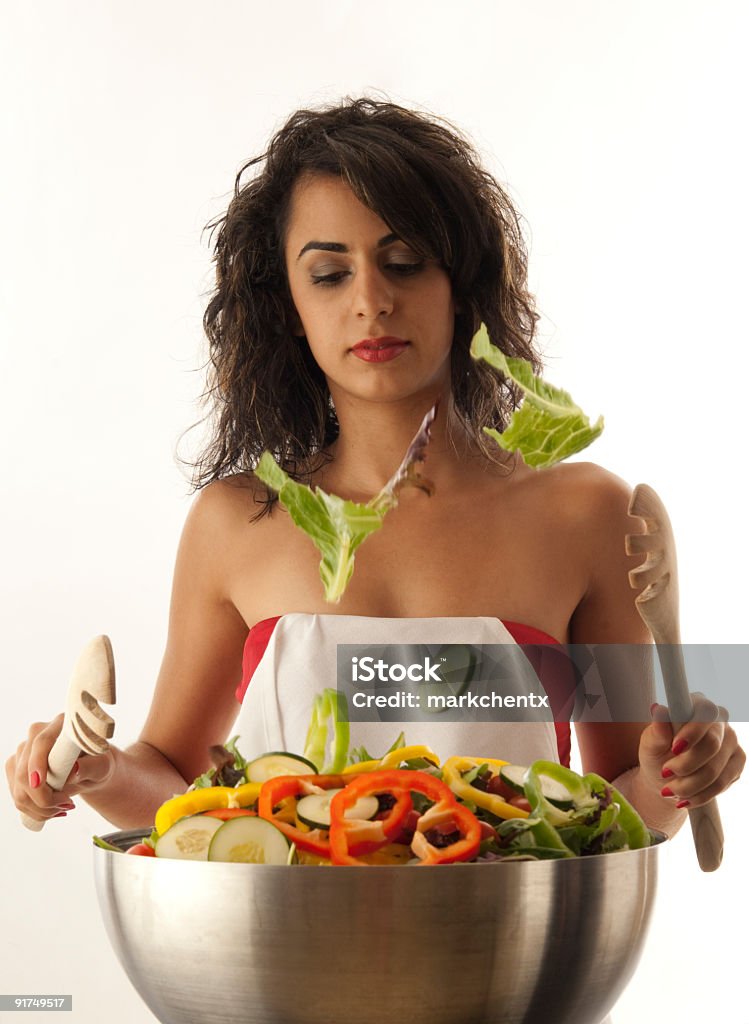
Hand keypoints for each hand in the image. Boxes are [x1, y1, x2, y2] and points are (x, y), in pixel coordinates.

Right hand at [6, 714, 114, 823]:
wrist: (91, 769)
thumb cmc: (99, 763)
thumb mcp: (103, 766)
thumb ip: (90, 767)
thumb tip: (73, 771)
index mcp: (61, 724)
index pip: (41, 742)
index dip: (37, 762)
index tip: (39, 782)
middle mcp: (37, 733)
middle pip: (24, 772)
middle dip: (44, 798)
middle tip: (68, 805)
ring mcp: (22, 751)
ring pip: (19, 789)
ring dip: (41, 808)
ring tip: (65, 807)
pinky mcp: (15, 766)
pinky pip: (17, 796)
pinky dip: (35, 809)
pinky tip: (53, 808)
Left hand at [638, 695, 744, 809]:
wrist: (667, 779)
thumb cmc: (656, 754)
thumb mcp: (650, 744)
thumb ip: (656, 730)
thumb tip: (658, 709)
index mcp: (696, 705)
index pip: (704, 712)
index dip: (692, 731)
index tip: (675, 748)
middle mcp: (718, 721)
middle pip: (712, 744)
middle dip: (686, 765)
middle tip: (665, 773)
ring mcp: (731, 741)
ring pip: (716, 769)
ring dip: (690, 785)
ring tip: (669, 790)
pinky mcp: (737, 762)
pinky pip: (722, 783)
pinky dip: (700, 794)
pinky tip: (685, 797)